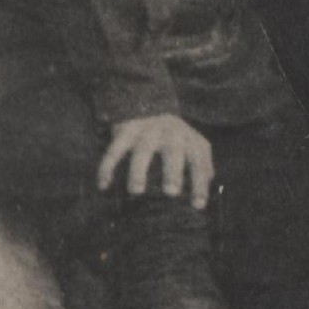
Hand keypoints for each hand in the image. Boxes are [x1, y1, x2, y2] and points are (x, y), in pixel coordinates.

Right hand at [96, 114, 214, 209]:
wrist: (148, 103)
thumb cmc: (174, 136)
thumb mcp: (193, 144)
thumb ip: (203, 165)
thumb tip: (205, 192)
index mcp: (189, 139)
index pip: (198, 162)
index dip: (200, 183)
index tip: (198, 205)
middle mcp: (171, 133)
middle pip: (173, 151)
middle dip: (174, 171)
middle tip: (171, 192)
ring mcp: (147, 131)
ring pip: (143, 151)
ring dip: (139, 171)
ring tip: (136, 191)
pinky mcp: (125, 131)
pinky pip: (114, 149)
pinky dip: (107, 167)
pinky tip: (103, 185)